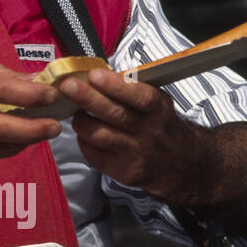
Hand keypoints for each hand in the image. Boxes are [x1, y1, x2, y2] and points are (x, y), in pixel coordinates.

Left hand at [60, 66, 201, 200]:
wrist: (178, 162)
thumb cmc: (160, 124)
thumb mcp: (158, 102)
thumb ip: (133, 89)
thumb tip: (97, 74)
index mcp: (159, 110)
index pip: (139, 96)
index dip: (115, 85)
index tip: (94, 75)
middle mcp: (149, 133)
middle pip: (115, 115)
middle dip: (88, 98)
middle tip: (67, 86)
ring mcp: (136, 154)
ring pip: (100, 135)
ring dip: (81, 121)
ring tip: (74, 112)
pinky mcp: (124, 172)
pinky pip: (95, 154)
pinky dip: (84, 140)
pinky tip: (84, 132)